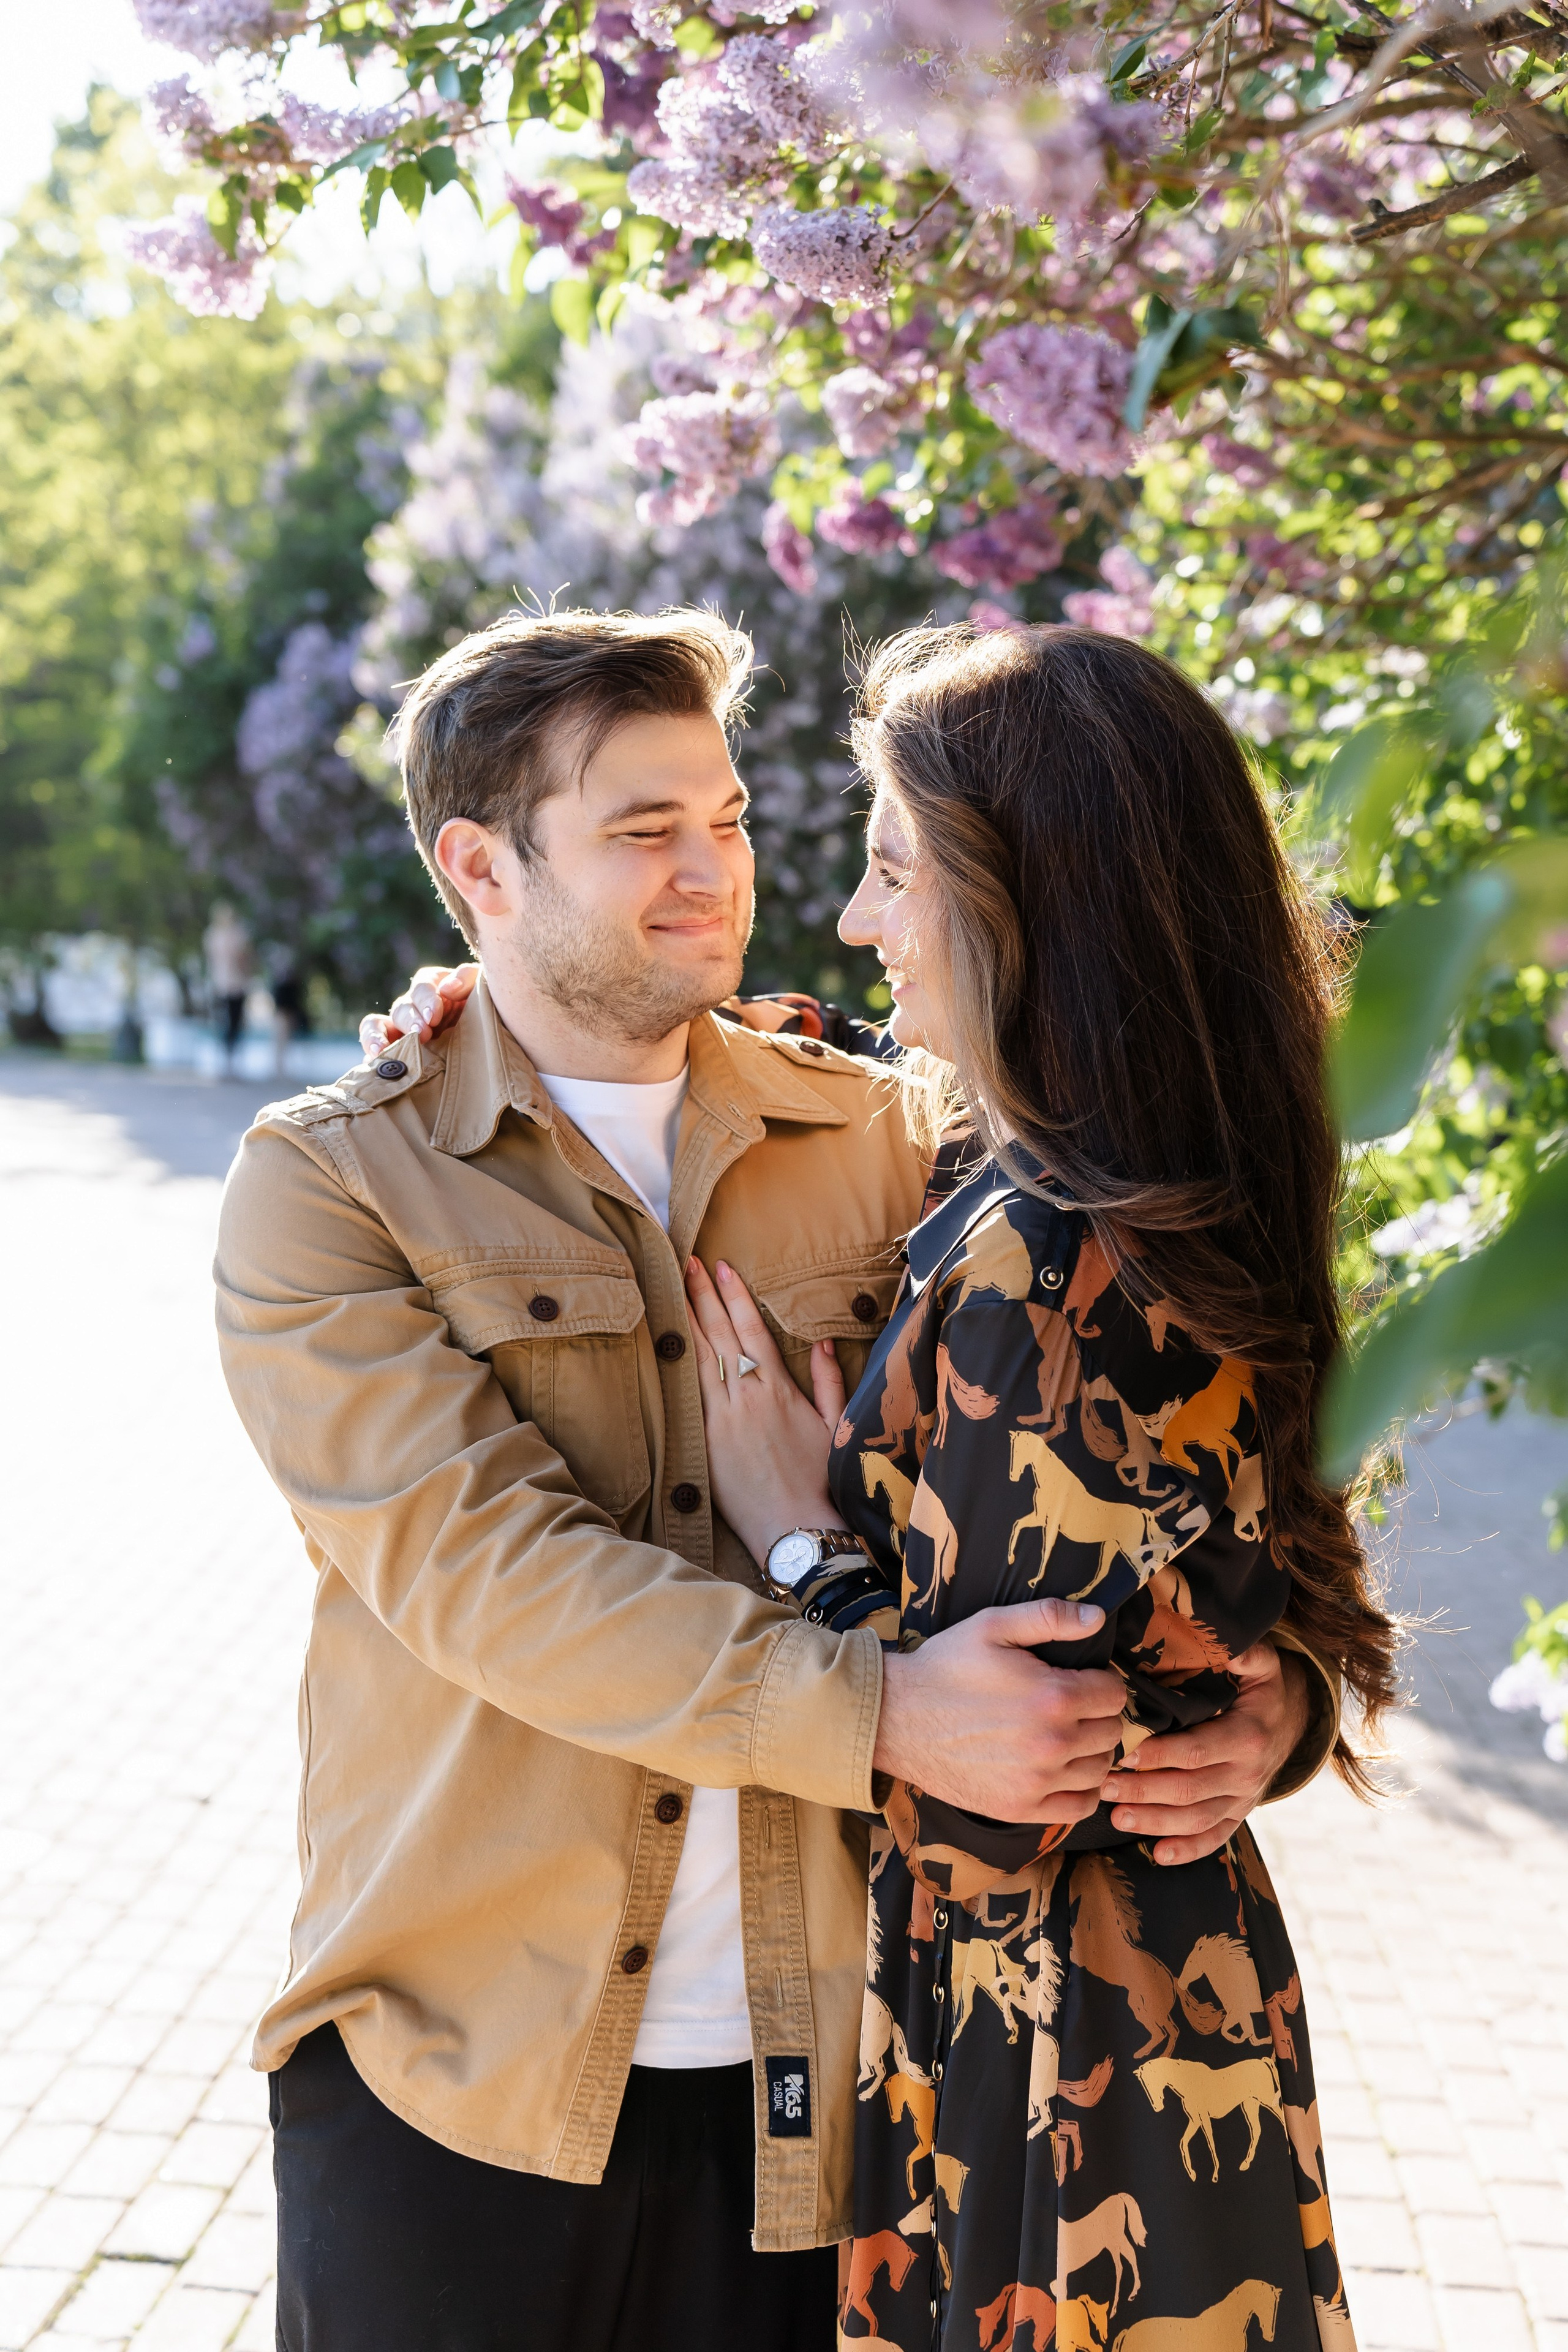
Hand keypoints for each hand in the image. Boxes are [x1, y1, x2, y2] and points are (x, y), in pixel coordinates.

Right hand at [359, 963, 478, 1057]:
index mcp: (438, 989)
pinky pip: (372, 1046)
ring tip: (382, 1050)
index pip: (424, 984)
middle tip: (423, 1034)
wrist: (490, 1053)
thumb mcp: (484, 994)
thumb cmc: (489, 1017)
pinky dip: (370, 1049)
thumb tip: (447, 988)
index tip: (434, 1014)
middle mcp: (415, 1007)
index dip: (426, 997)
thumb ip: (469, 980)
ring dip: (379, 1035)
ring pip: (378, 1024)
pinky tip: (373, 1060)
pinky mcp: (395, 1051)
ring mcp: (402, 1030)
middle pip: (403, 1007)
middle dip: (411, 1020)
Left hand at [683, 1257, 845, 1563]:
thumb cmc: (820, 1480)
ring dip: (685, 1321)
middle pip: (719, 1335)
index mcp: (779, 1389)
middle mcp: (747, 1397)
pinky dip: (679, 1363)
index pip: (751, 1330)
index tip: (721, 1266)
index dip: (734, 1295)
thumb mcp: (834, 1425)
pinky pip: (690, 1393)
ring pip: (699, 1358)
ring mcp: (723, 1419)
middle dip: (701, 1295)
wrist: (798, 1530)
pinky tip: (668, 1343)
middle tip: (684, 1261)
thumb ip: (827, 1381)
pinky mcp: (706, 1441)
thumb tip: (823, 1342)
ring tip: (671, 1289)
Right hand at [875, 1598, 1123, 1824]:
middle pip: (1111, 1732)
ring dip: (1091, 1752)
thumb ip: (1049, 1616)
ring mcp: (1037, 1782)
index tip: (1082, 1680)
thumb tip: (1097, 1617)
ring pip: (1099, 1769)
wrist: (896, 1717)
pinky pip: (1078, 1808)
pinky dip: (1081, 1790)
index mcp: (1053, 1696)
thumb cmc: (944, 1668)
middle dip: (1098, 1715)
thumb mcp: (992, 1625)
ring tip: (1067, 1736)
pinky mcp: (1019, 1809)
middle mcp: (1052, 1744)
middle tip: (1072, 1706)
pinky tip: (1063, 1771)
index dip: (1101, 1682)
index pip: (1114, 1694)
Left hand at [1099, 1642, 1309, 1865]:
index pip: (1196, 1752)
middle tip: (1104, 1787)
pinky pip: (1215, 1838)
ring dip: (1155, 1822)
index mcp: (1247, 1736)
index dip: (1160, 1756)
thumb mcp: (1262, 1664)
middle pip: (1190, 1790)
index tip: (1126, 1754)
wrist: (1292, 1722)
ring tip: (1116, 1818)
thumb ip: (1247, 1654)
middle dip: (1144, 1791)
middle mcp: (1246, 1774)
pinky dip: (1188, 1849)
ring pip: (1196, 1819)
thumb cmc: (1262, 1688)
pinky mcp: (1238, 1814)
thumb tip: (1230, 1648)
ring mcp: (1243, 1799)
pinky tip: (1159, 1855)